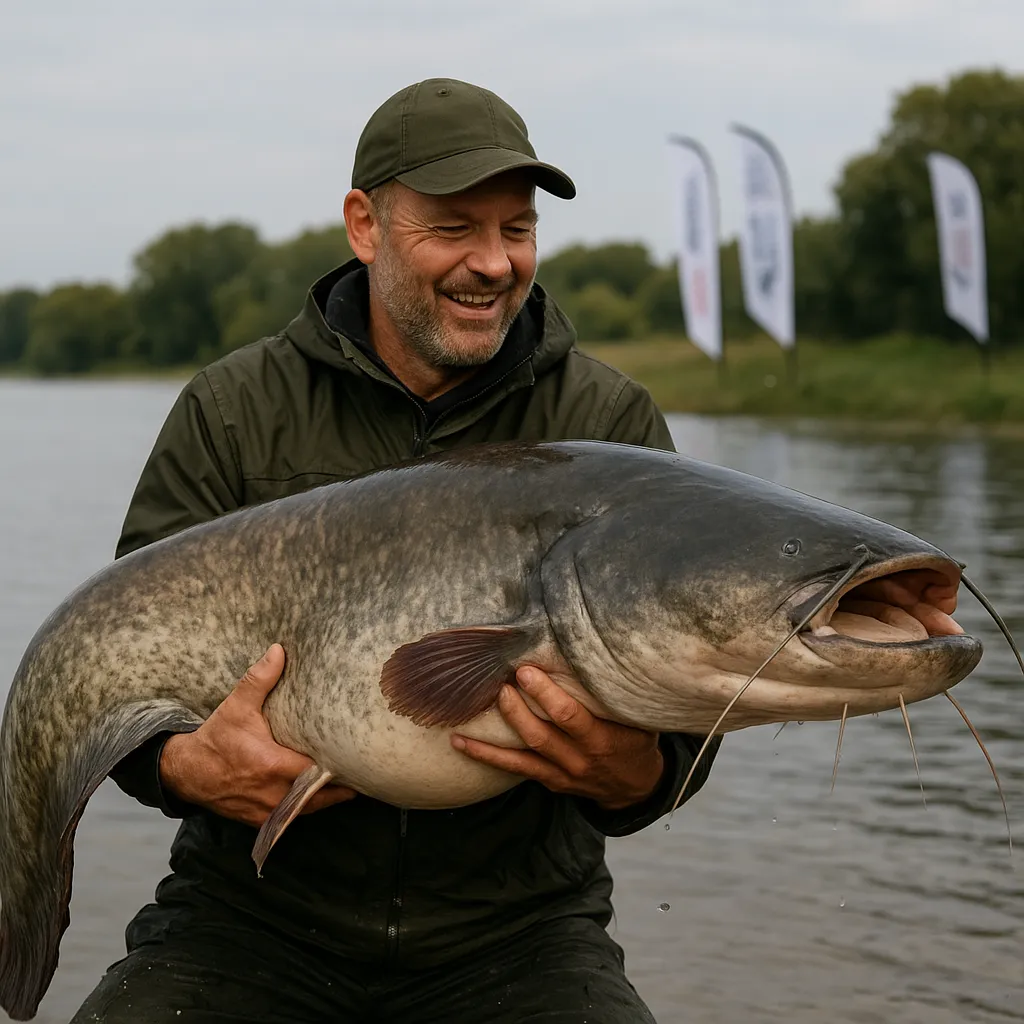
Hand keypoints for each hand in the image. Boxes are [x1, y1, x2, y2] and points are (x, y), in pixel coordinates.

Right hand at [159, 644, 356, 826]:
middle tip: (362, 773)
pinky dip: (305, 808)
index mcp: (272, 765)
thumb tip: (279, 650)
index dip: (338, 768)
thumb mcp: (237, 706)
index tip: (358, 760)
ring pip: (307, 810)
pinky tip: (318, 796)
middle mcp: (272, 793)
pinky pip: (291, 818)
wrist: (185, 772)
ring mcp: (266, 811)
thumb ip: (260, 679)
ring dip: (326, 799)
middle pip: (319, 796)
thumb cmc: (216, 738)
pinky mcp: (259, 820)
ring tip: (349, 786)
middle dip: (340, 788)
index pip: (317, 772)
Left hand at [450, 666, 663, 810]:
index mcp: (601, 740)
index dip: (546, 694)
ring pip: (524, 752)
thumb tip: (602, 652)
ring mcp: (562, 773)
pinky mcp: (549, 780)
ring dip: (499, 728)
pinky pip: (514, 768)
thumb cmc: (637, 742)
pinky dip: (486, 755)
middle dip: (517, 707)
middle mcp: (579, 759)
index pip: (569, 716)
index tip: (527, 671)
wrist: (636, 789)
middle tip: (500, 681)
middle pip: (541, 734)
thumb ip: (619, 695)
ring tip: (478, 704)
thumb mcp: (640, 719)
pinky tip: (460, 742)